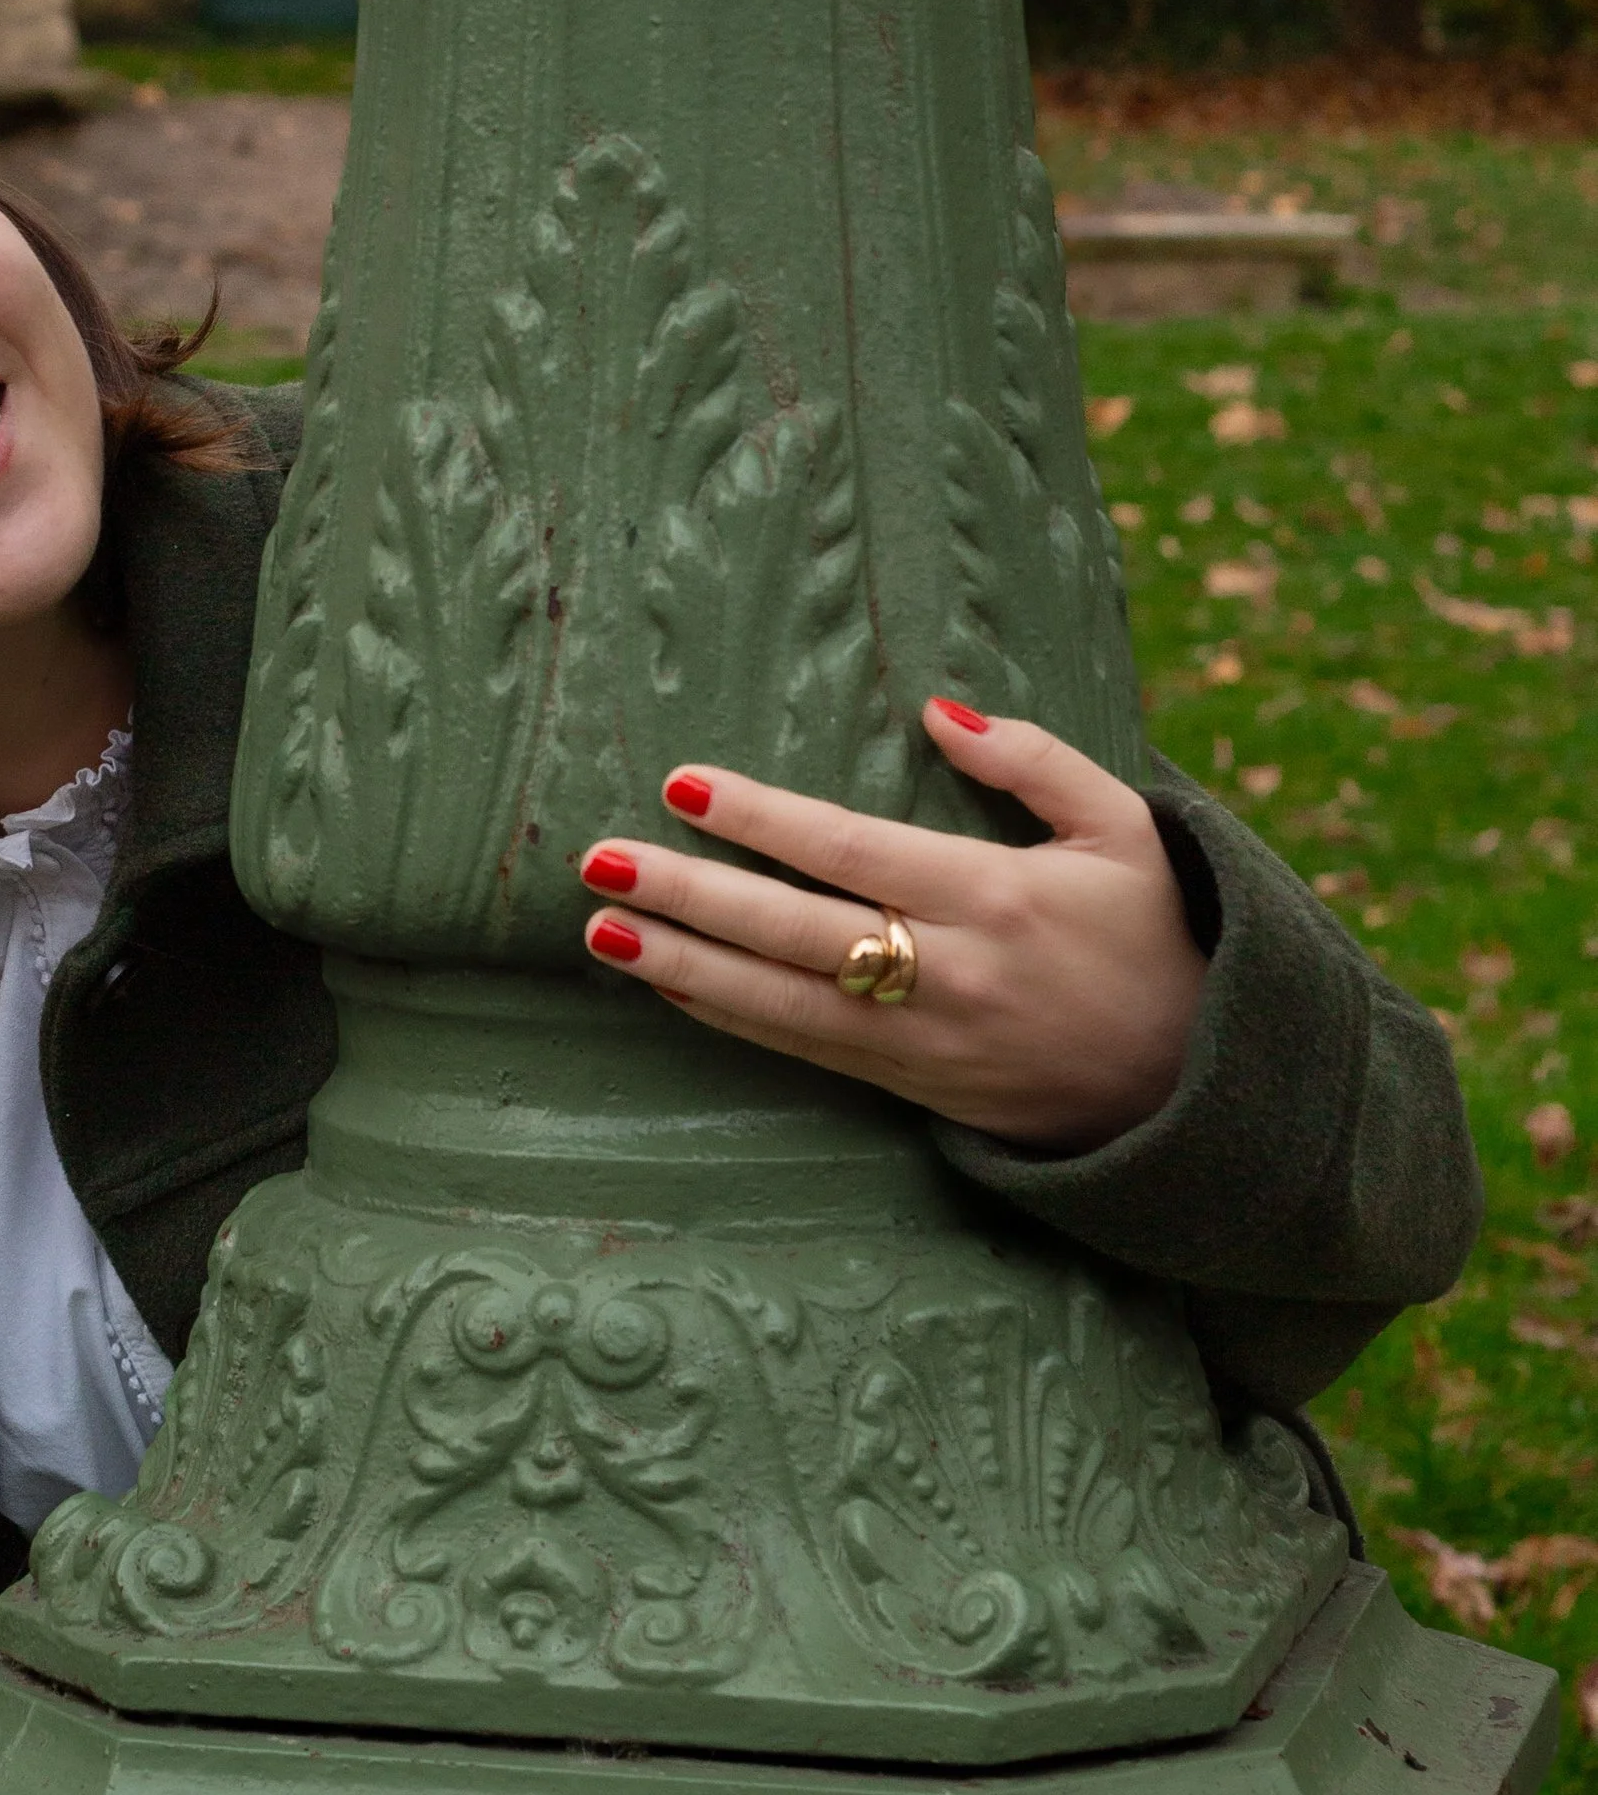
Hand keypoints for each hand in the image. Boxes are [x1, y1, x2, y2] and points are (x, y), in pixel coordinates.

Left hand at [578, 701, 1208, 1152]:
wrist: (1195, 1088)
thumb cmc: (1158, 935)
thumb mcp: (1127, 829)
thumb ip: (1034, 759)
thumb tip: (938, 707)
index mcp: (998, 897)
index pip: (852, 850)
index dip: (762, 820)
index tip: (682, 784)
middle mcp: (950, 973)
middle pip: (795, 931)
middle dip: (689, 896)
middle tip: (599, 860)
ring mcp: (925, 1040)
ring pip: (781, 1004)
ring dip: (683, 968)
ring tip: (602, 932)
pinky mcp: (913, 1087)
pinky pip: (803, 1050)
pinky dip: (729, 1018)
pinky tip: (669, 987)